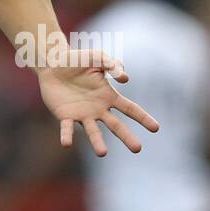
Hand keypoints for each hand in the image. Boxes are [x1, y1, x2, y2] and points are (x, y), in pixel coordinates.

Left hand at [37, 50, 159, 156]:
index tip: (156, 128)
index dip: (143, 118)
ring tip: (102, 153)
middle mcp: (98, 109)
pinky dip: (67, 136)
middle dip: (126, 137)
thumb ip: (112, 64)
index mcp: (109, 96)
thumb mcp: (98, 57)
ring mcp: (82, 114)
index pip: (130, 109)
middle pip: (116, 126)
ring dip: (97, 142)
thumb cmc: (78, 59)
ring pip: (93, 131)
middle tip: (137, 149)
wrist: (53, 62)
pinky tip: (66, 144)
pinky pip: (67, 128)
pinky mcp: (65, 115)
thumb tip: (125, 78)